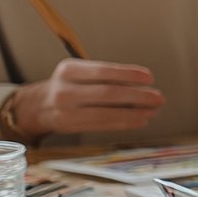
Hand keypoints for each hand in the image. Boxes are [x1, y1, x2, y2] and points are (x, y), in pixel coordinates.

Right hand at [10, 60, 165, 139]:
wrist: (38, 106)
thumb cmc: (70, 85)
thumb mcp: (81, 73)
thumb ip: (106, 76)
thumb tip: (144, 85)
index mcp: (69, 70)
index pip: (102, 71)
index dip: (127, 74)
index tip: (149, 78)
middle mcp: (64, 90)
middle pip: (106, 93)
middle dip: (137, 96)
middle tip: (159, 98)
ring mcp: (65, 111)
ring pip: (105, 112)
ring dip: (134, 113)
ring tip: (153, 111)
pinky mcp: (70, 126)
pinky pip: (102, 125)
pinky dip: (124, 123)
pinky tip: (140, 120)